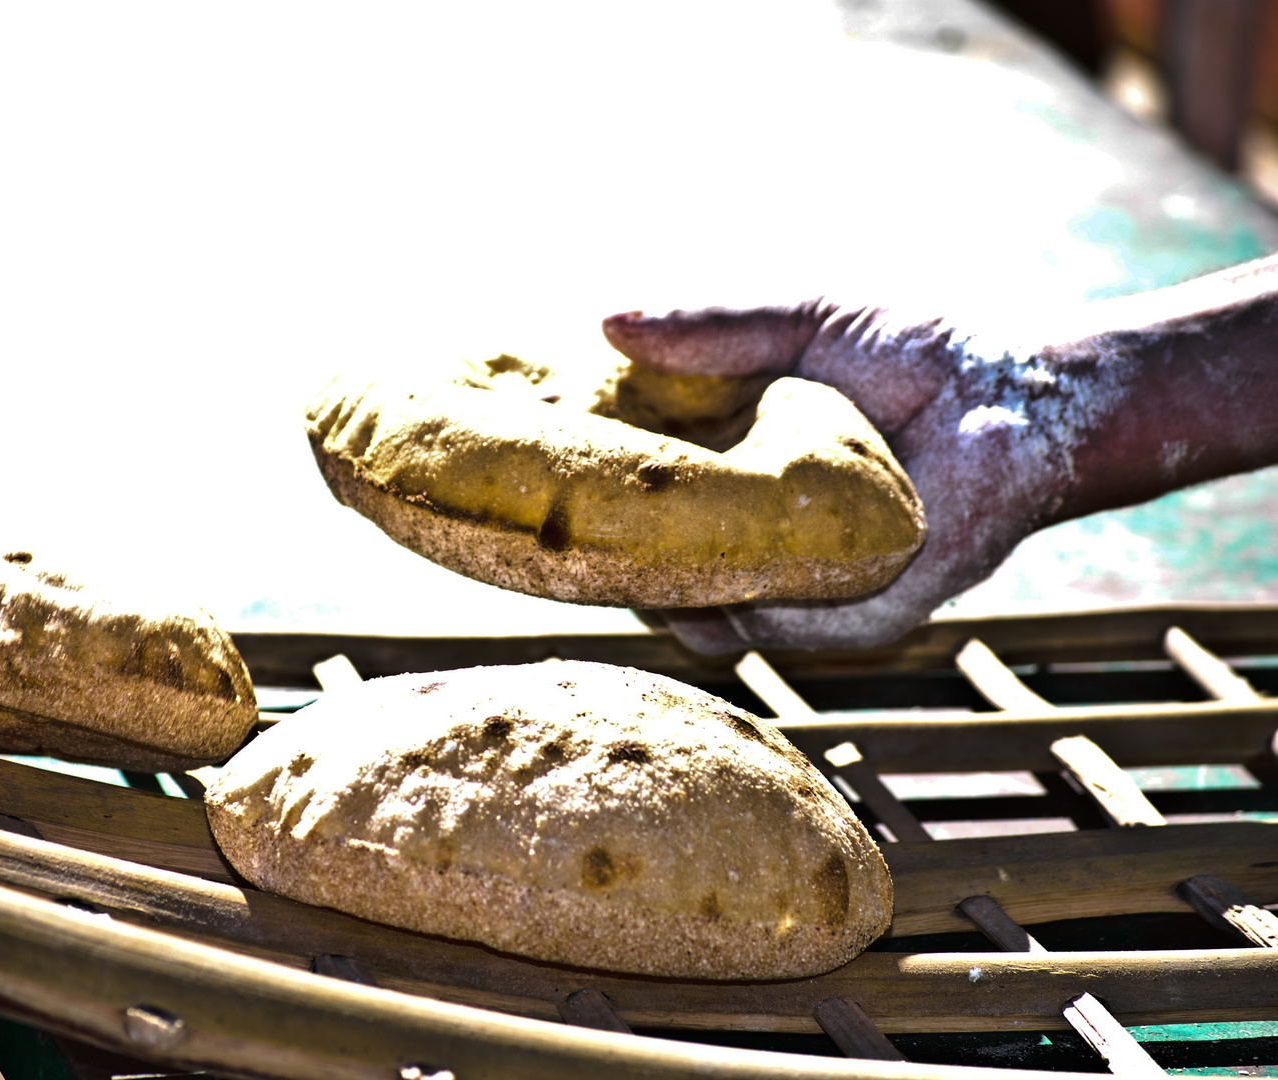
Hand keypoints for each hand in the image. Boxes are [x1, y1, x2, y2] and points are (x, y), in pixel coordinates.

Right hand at [603, 301, 1085, 651]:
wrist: (1026, 389)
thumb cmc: (917, 349)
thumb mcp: (798, 323)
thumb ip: (712, 329)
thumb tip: (604, 322)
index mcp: (740, 483)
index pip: (646, 516)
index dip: (592, 505)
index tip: (536, 484)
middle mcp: (764, 546)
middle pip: (664, 584)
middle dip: (613, 568)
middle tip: (561, 533)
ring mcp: (812, 590)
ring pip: (712, 624)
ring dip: (668, 594)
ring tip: (628, 551)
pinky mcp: (867, 618)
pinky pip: (786, 632)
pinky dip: (744, 611)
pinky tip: (712, 576)